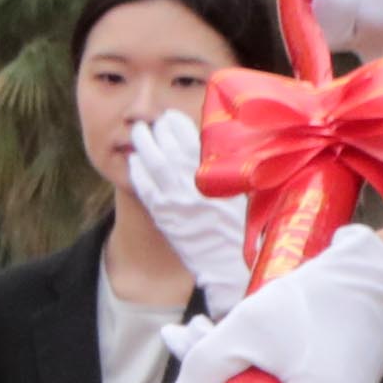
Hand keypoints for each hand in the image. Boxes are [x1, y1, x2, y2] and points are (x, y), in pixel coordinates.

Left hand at [125, 108, 257, 320]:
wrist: (228, 266)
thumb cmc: (244, 232)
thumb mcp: (246, 197)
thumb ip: (234, 171)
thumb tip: (227, 146)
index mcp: (217, 178)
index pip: (192, 141)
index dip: (179, 126)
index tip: (172, 115)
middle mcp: (193, 185)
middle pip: (168, 147)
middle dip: (158, 130)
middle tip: (153, 120)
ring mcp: (174, 200)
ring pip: (152, 163)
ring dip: (144, 144)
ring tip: (139, 132)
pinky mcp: (162, 215)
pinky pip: (143, 187)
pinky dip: (138, 171)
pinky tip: (135, 161)